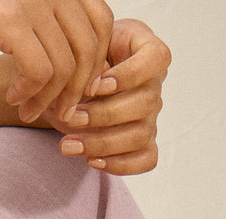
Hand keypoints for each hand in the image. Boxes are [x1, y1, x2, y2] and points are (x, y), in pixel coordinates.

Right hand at [0, 0, 113, 121]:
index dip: (97, 59)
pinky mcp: (10, 18)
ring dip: (49, 99)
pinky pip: (41, 72)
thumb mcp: (15, 8)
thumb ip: (49, 25)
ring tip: (29, 110)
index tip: (79, 88)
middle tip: (59, 111)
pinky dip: (31, 94)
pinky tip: (13, 97)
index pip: (102, 21)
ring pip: (66, 66)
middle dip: (78, 89)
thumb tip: (88, 67)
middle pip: (89, 46)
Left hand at [47, 18, 169, 175]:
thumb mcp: (79, 48)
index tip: (94, 85)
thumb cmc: (78, 57)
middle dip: (103, 114)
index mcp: (145, 47)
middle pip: (145, 103)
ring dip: (102, 143)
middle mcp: (154, 83)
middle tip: (70, 118)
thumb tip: (90, 88)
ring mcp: (152, 115)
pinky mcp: (146, 142)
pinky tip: (91, 161)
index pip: (156, 58)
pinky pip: (146, 160)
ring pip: (141, 135)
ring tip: (68, 144)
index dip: (128, 75)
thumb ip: (87, 62)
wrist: (71, 81)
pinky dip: (120, 164)